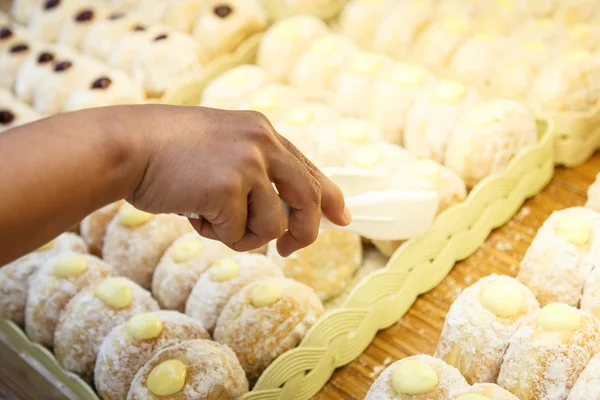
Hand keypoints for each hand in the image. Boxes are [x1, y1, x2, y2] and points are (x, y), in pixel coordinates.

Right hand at [124, 105, 350, 255]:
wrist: (127, 145)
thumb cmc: (167, 152)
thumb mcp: (222, 148)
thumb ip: (254, 171)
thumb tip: (281, 215)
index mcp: (262, 131)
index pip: (308, 169)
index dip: (329, 197)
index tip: (342, 218)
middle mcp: (262, 143)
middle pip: (307, 199)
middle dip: (303, 232)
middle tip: (289, 250)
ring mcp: (247, 164)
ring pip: (272, 226)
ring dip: (242, 234)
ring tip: (209, 217)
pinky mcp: (228, 188)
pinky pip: (237, 233)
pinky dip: (215, 233)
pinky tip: (192, 211)